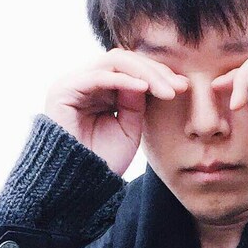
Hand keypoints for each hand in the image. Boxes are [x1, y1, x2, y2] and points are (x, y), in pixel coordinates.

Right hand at [43, 49, 189, 175]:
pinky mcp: (63, 90)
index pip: (130, 68)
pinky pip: (98, 76)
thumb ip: (137, 100)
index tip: (184, 86)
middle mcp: (83, 81)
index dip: (158, 73)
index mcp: (98, 89)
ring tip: (167, 91)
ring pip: (114, 61)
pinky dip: (123, 79)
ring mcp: (72, 83)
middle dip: (155, 71)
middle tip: (179, 87)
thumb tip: (152, 76)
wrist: (76, 187)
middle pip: (125, 60)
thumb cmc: (102, 160)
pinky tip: (145, 88)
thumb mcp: (128, 127)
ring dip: (145, 73)